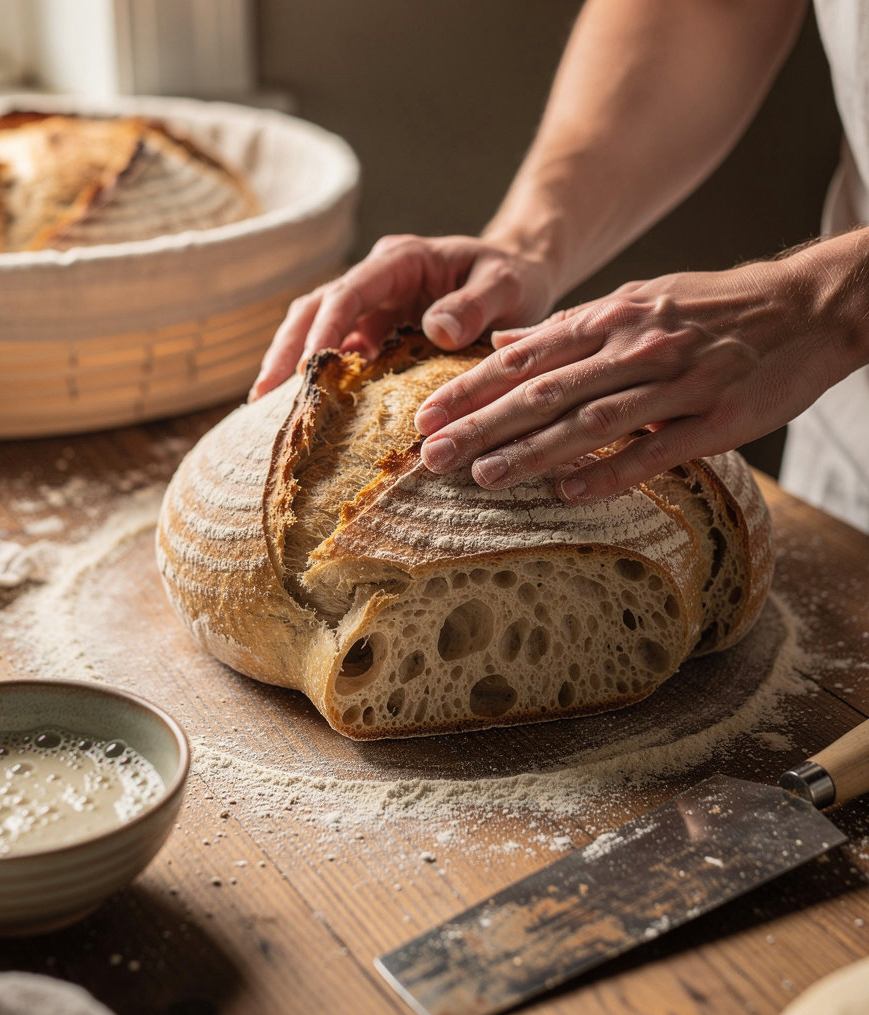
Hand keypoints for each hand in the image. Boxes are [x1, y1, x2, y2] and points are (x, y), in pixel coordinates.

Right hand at [248, 233, 554, 399]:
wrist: (520, 280)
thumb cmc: (515, 281)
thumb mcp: (507, 288)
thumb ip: (476, 307)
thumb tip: (435, 331)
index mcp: (401, 259)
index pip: (350, 291)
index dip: (326, 328)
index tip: (309, 367)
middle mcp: (377, 278)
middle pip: (315, 308)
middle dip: (287, 351)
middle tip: (264, 397)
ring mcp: (372, 305)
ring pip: (315, 328)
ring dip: (290, 365)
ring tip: (267, 409)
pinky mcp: (374, 330)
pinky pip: (337, 352)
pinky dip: (317, 377)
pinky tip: (303, 409)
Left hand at [414, 256, 843, 501]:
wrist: (807, 305)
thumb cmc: (711, 307)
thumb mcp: (635, 300)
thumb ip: (567, 330)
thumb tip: (503, 344)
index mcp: (610, 318)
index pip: (524, 357)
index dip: (472, 388)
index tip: (428, 415)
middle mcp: (634, 346)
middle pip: (544, 390)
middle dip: (482, 424)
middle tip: (433, 455)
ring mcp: (675, 383)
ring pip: (590, 420)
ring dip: (532, 451)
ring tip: (483, 476)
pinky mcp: (716, 419)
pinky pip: (654, 449)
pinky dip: (609, 471)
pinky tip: (567, 492)